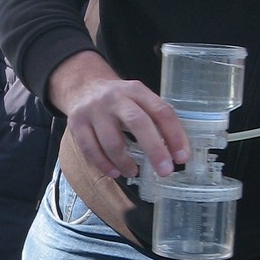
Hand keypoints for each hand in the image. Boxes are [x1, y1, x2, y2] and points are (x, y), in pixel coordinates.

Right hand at [47, 52, 189, 178]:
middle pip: (138, 123)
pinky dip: (104, 165)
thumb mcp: (138, 99)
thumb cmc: (119, 101)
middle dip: (154, 149)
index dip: (175, 135)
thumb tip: (176, 153)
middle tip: (165, 171)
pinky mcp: (77, 124)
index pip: (161, 111)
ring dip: (125, 163)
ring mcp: (94, 110)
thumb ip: (155, 119)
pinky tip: (114, 172)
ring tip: (133, 172)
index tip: (182, 157)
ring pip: (111, 142)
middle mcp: (115, 98)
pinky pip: (90, 150)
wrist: (83, 87)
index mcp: (137, 91)